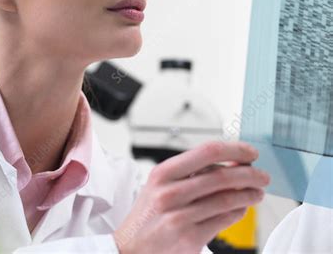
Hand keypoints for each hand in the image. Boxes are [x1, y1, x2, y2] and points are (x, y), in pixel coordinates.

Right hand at [113, 140, 269, 253]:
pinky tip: (242, 208)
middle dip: (249, 174)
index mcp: (164, 172)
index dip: (234, 150)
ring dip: (249, 195)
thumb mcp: (160, 185)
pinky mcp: (189, 238)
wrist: (130, 249)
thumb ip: (190, 173)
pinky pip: (222, 221)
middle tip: (262, 175)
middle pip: (221, 176)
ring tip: (257, 192)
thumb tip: (228, 163)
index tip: (249, 152)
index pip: (207, 151)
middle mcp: (171, 192)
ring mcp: (180, 216)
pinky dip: (238, 213)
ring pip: (226, 200)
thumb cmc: (148, 215)